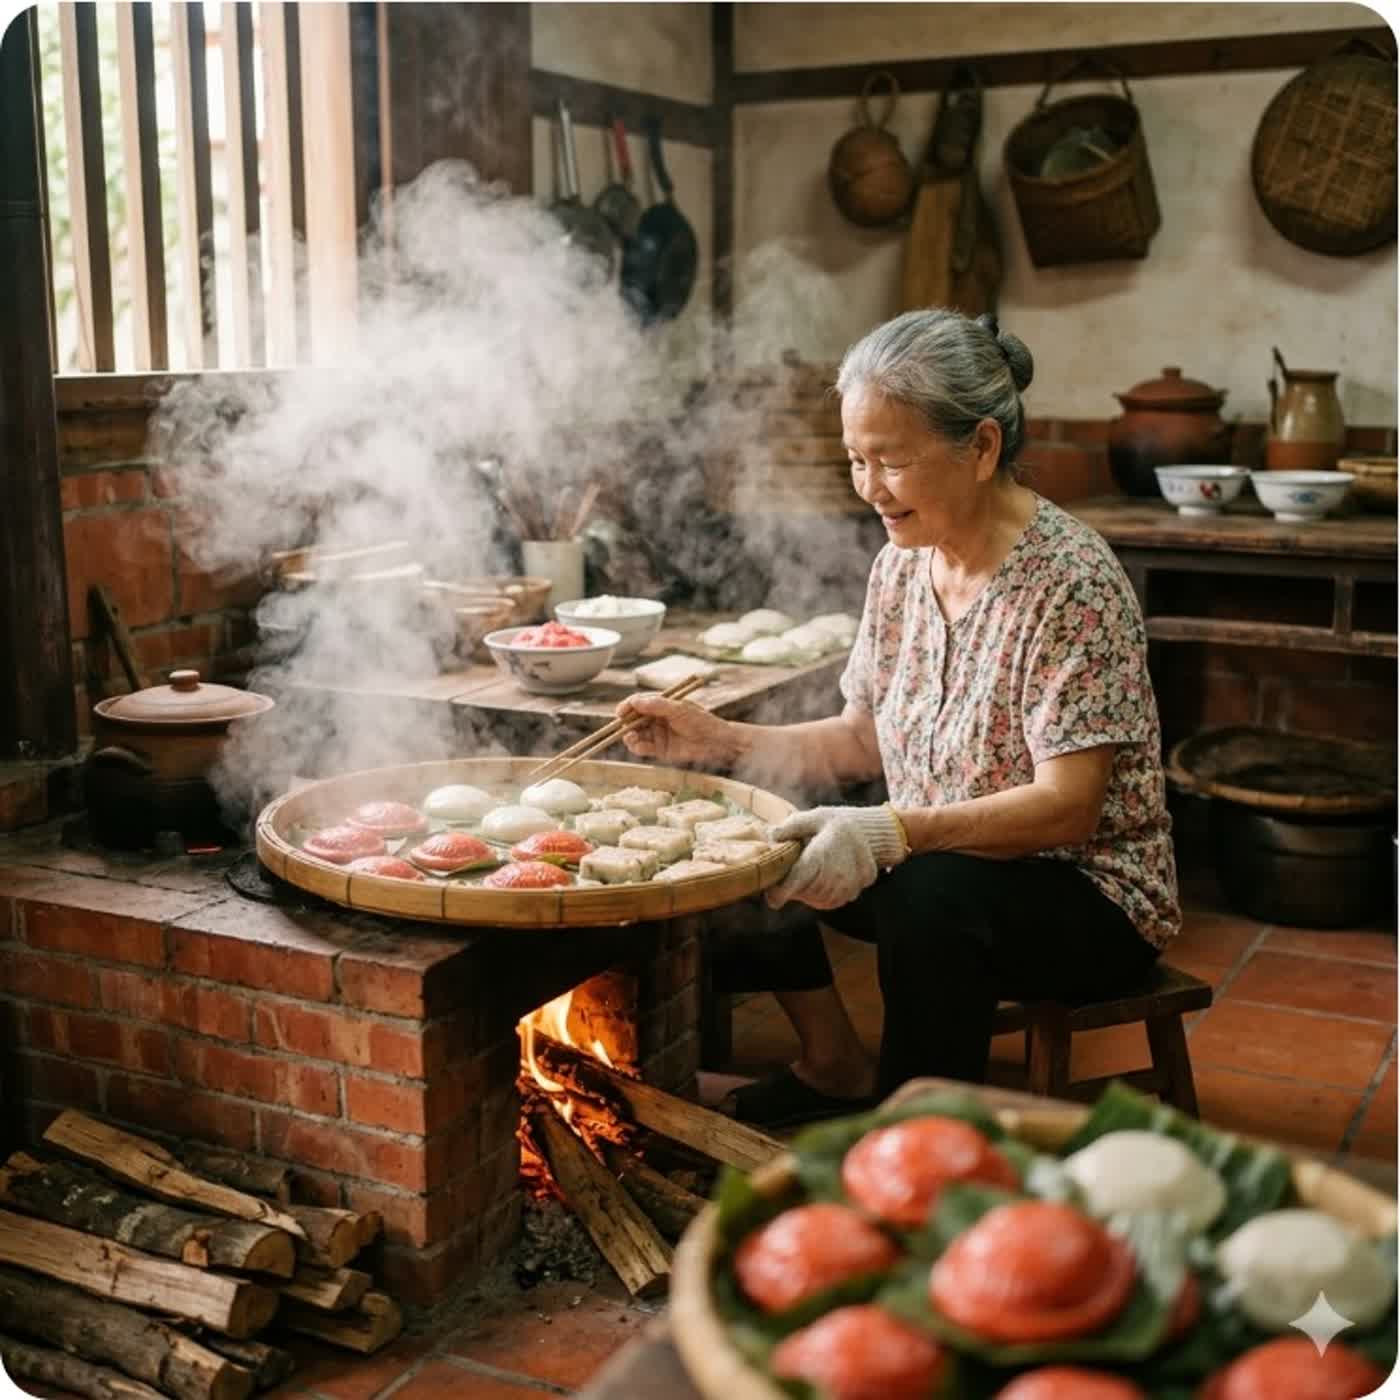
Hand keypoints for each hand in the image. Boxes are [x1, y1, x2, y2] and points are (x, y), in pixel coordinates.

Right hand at [617, 693, 736, 766]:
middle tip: (623, 726)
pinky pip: (642, 748)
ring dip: (629, 736)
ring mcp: (656, 734)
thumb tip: (635, 701)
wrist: (715, 742)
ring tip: (631, 737)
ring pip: (635, 734)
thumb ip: (657, 705)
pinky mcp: (659, 750)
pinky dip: (637, 747)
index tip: (621, 711)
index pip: (638, 703)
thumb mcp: (679, 709)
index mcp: (660, 705)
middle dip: (625, 723)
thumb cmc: (700, 720)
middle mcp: (655, 719)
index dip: (627, 706)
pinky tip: (637, 745)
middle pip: (633, 719)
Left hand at [766, 805, 908, 910]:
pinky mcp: (856, 891)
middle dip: (793, 888)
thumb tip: (770, 835)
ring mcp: (848, 885)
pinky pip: (832, 902)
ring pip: (818, 900)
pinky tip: (822, 881)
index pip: (797, 881)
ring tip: (809, 875)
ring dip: (808, 893)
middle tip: (790, 876)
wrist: (872, 830)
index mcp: (822, 853)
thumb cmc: (838, 822)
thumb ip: (792, 827)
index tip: (772, 898)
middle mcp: (836, 873)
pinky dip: (823, 896)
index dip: (781, 893)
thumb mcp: (815, 817)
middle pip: (805, 893)